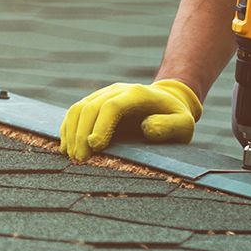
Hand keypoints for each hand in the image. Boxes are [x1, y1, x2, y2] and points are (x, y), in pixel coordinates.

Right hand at [59, 78, 202, 161]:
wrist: (167, 100)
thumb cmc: (176, 117)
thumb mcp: (184, 124)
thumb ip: (170, 127)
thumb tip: (147, 129)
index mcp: (137, 94)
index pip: (112, 106)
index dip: (101, 125)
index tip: (95, 147)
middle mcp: (117, 90)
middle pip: (90, 108)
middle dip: (81, 135)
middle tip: (80, 161)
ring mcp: (103, 94)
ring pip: (78, 109)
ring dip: (71, 133)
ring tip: (72, 157)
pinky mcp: (95, 103)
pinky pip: (75, 112)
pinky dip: (67, 129)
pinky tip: (66, 148)